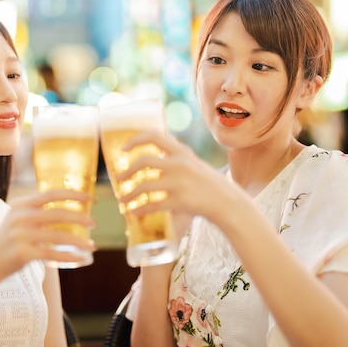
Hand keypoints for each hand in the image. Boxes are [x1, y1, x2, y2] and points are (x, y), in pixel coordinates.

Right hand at [0, 189, 95, 278]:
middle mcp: (20, 217)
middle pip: (58, 213)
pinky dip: (70, 256)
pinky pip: (53, 254)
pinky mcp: (23, 253)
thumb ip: (36, 211)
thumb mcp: (17, 219)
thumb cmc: (7, 242)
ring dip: (79, 242)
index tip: (91, 198)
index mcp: (21, 205)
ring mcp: (21, 235)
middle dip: (80, 218)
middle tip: (94, 223)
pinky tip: (81, 259)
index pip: (52, 194)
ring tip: (92, 246)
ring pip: (59, 236)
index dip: (74, 194)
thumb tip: (67, 208)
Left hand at [116, 130, 244, 221]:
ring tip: (122, 200)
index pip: (154, 136)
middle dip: (127, 171)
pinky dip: (141, 209)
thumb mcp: (194, 163)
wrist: (228, 202)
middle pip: (143, 161)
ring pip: (144, 186)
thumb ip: (177, 158)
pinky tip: (135, 212)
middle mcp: (179, 164)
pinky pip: (153, 205)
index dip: (135, 140)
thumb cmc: (210, 184)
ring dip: (129, 194)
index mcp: (182, 152)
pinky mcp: (179, 201)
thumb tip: (156, 152)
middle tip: (119, 179)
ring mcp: (179, 182)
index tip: (124, 149)